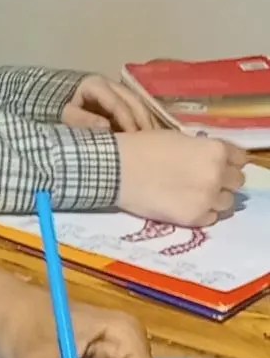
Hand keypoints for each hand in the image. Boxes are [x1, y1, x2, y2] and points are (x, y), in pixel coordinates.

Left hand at [61, 74, 156, 132]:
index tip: (136, 139)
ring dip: (146, 119)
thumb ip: (83, 120)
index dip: (128, 121)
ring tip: (155, 138)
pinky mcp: (116, 98)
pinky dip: (141, 119)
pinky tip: (149, 133)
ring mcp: (114, 90)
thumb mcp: (65, 114)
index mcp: (95, 85)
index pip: (117, 104)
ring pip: (137, 102)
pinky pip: (133, 107)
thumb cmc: (56, 108)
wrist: (49, 99)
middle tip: (152, 140)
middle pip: (133, 100)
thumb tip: (107, 127)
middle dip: (143, 120)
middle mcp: (109, 84)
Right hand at [116, 132, 244, 227]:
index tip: (217, 164)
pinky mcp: (194, 218)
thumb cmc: (143, 147)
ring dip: (215, 198)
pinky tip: (185, 205)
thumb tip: (212, 159)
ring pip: (226, 202)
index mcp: (215, 151)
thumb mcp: (180, 139)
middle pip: (237, 182)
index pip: (240, 159)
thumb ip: (202, 149)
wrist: (117, 170)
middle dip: (223, 180)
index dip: (228, 161)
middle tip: (203, 179)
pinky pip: (211, 218)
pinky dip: (202, 213)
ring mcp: (207, 198)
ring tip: (194, 195)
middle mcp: (218, 175)